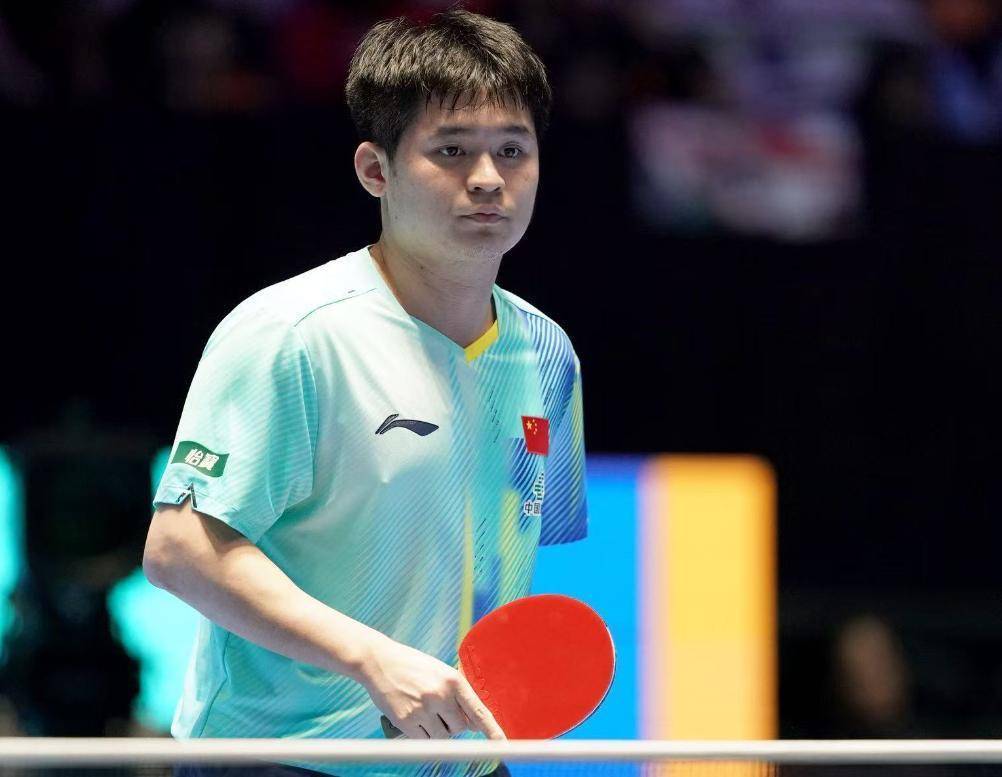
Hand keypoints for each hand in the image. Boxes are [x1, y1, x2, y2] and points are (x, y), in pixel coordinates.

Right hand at [358, 634, 505, 739]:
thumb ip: (456, 694)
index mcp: (453, 680)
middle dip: (454, 724)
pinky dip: (422, 734)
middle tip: (439, 709)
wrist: (378, 661)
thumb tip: (471, 724)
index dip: (491, 729)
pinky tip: (414, 717)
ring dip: (438, 730)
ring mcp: (423, 709)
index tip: (502, 743)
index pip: (477, 710)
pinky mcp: (406, 721)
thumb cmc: (412, 666)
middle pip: (460, 727)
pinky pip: (424, 740)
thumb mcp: (439, 671)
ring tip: (424, 710)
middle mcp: (440, 695)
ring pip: (442, 736)